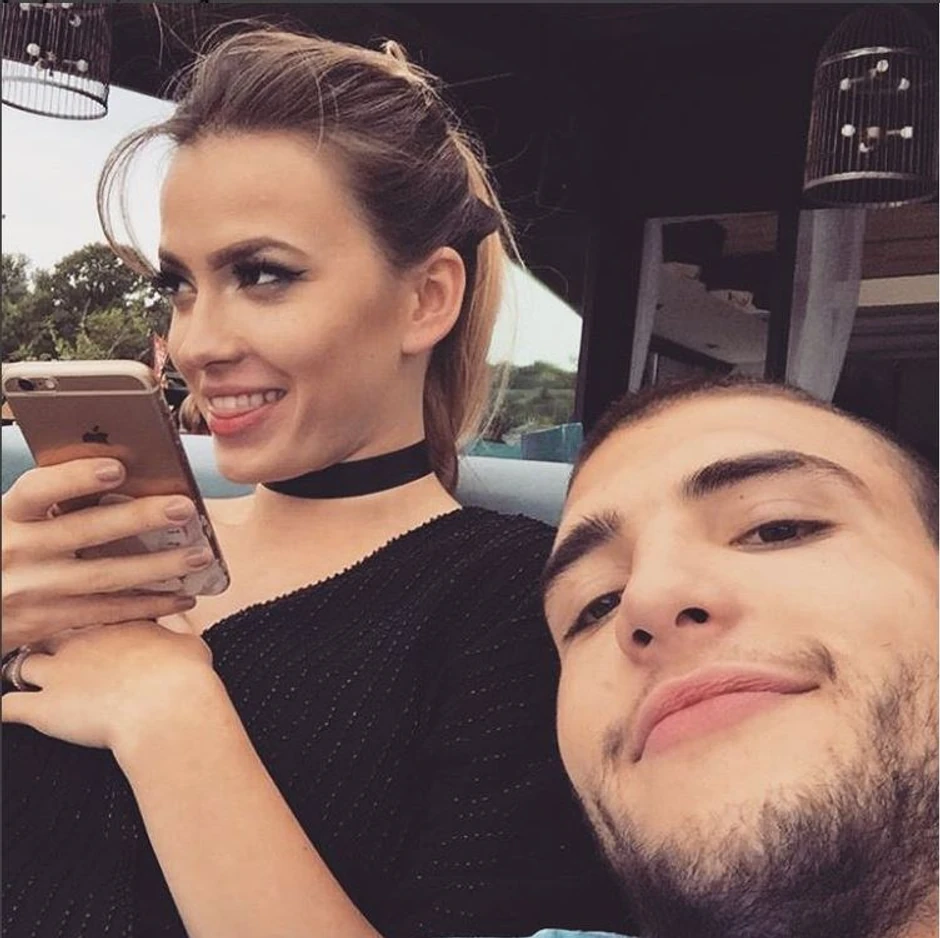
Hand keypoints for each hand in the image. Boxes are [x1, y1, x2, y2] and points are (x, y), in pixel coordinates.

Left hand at [1, 619, 215, 751]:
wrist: (169, 706)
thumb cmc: (186, 677)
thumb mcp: (190, 643)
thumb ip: (178, 630)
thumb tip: (183, 625)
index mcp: (115, 620)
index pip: (87, 607)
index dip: (82, 614)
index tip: (83, 618)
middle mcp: (81, 639)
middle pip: (46, 628)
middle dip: (43, 637)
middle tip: (48, 645)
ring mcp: (59, 672)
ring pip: (21, 663)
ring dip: (22, 672)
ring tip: (24, 678)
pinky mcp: (44, 708)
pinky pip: (7, 707)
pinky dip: (3, 711)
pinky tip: (4, 714)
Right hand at [2, 458, 212, 652]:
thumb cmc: (5, 550)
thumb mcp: (13, 521)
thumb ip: (51, 501)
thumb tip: (121, 471)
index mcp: (8, 516)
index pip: (38, 489)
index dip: (76, 477)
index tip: (117, 468)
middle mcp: (18, 551)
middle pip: (84, 531)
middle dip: (138, 518)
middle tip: (184, 508)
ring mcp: (35, 589)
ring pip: (106, 576)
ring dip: (158, 566)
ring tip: (200, 555)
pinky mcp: (50, 620)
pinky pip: (107, 611)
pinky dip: (149, 604)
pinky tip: (183, 595)